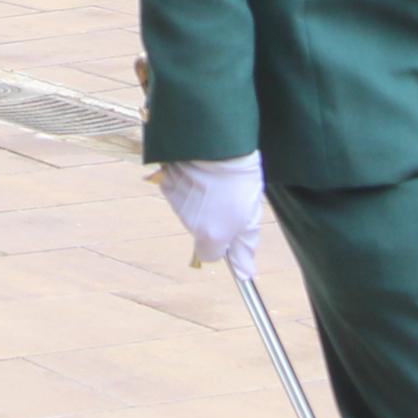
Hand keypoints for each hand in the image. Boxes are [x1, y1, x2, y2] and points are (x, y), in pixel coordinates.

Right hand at [157, 154, 264, 281]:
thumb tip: (246, 274)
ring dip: (203, 201)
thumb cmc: (239, 180)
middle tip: (232, 196)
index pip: (212, 255)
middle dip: (215, 219)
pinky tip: (202, 171)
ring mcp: (176, 204)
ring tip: (218, 179)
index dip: (225, 244)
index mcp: (211, 236)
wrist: (215, 142)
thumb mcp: (250, 215)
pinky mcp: (166, 184)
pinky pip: (181, 192)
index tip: (235, 229)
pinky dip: (190, 185)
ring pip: (191, 211)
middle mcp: (189, 225)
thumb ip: (245, 246)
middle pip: (202, 231)